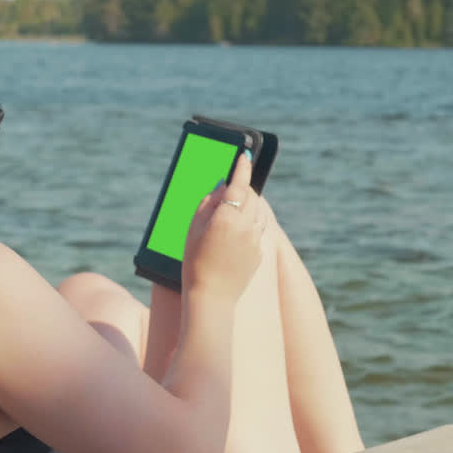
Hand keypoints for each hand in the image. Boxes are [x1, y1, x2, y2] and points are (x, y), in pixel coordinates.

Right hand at [181, 150, 265, 302]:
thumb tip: (222, 187)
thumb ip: (208, 203)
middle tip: (230, 188)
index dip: (242, 167)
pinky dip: (250, 223)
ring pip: (258, 212)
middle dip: (242, 188)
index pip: (239, 184)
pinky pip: (258, 229)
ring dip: (249, 205)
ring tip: (233, 209)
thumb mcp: (193, 228)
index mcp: (228, 217)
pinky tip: (236, 232)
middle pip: (251, 196)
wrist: (211, 297)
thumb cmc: (195, 262)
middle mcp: (246, 226)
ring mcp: (255, 240)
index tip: (245, 155)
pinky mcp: (259, 253)